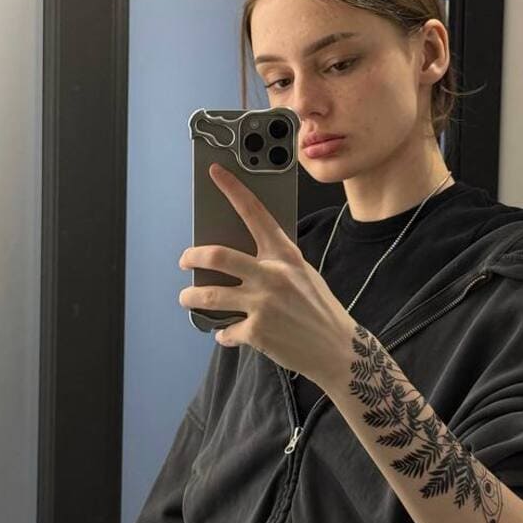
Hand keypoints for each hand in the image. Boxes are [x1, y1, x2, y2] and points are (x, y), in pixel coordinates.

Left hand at [178, 162, 354, 386]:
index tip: (215, 173)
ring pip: (210, 295)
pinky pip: (226, 330)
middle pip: (217, 256)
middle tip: (185, 260)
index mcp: (285, 255)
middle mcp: (272, 275)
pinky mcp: (257, 332)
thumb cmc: (319, 310)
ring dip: (191, 297)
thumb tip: (237, 262)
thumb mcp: (303, 275)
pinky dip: (224, 333)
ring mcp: (263, 304)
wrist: (337, 349)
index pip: (255, 214)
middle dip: (193, 257)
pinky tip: (227, 334)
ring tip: (188, 298)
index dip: (233, 190)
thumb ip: (275, 264)